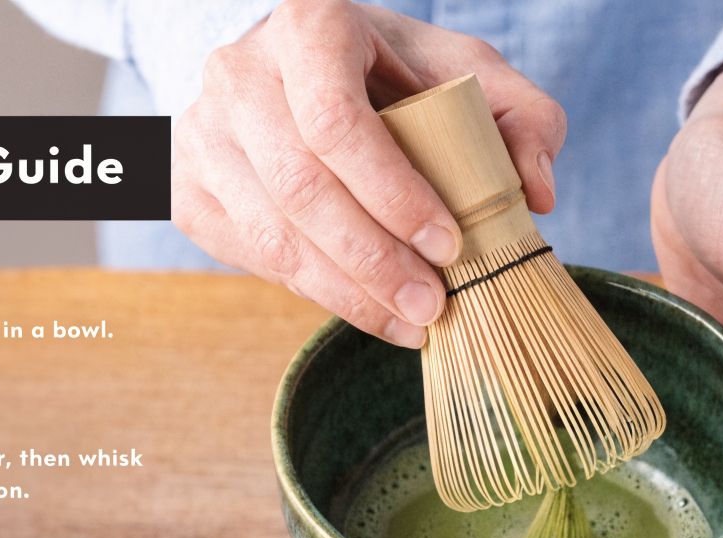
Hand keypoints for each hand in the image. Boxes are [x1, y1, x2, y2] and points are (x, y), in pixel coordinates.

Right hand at [172, 0, 565, 346]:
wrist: (292, 68)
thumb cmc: (389, 72)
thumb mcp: (464, 71)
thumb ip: (523, 117)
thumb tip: (536, 193)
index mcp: (307, 25)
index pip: (336, 122)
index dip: (393, 195)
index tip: (449, 244)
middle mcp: (238, 73)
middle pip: (301, 189)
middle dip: (374, 262)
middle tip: (432, 307)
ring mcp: (200, 132)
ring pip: (271, 234)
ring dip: (346, 293)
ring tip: (409, 323)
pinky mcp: (186, 185)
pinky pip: (251, 255)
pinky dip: (313, 291)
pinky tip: (363, 306)